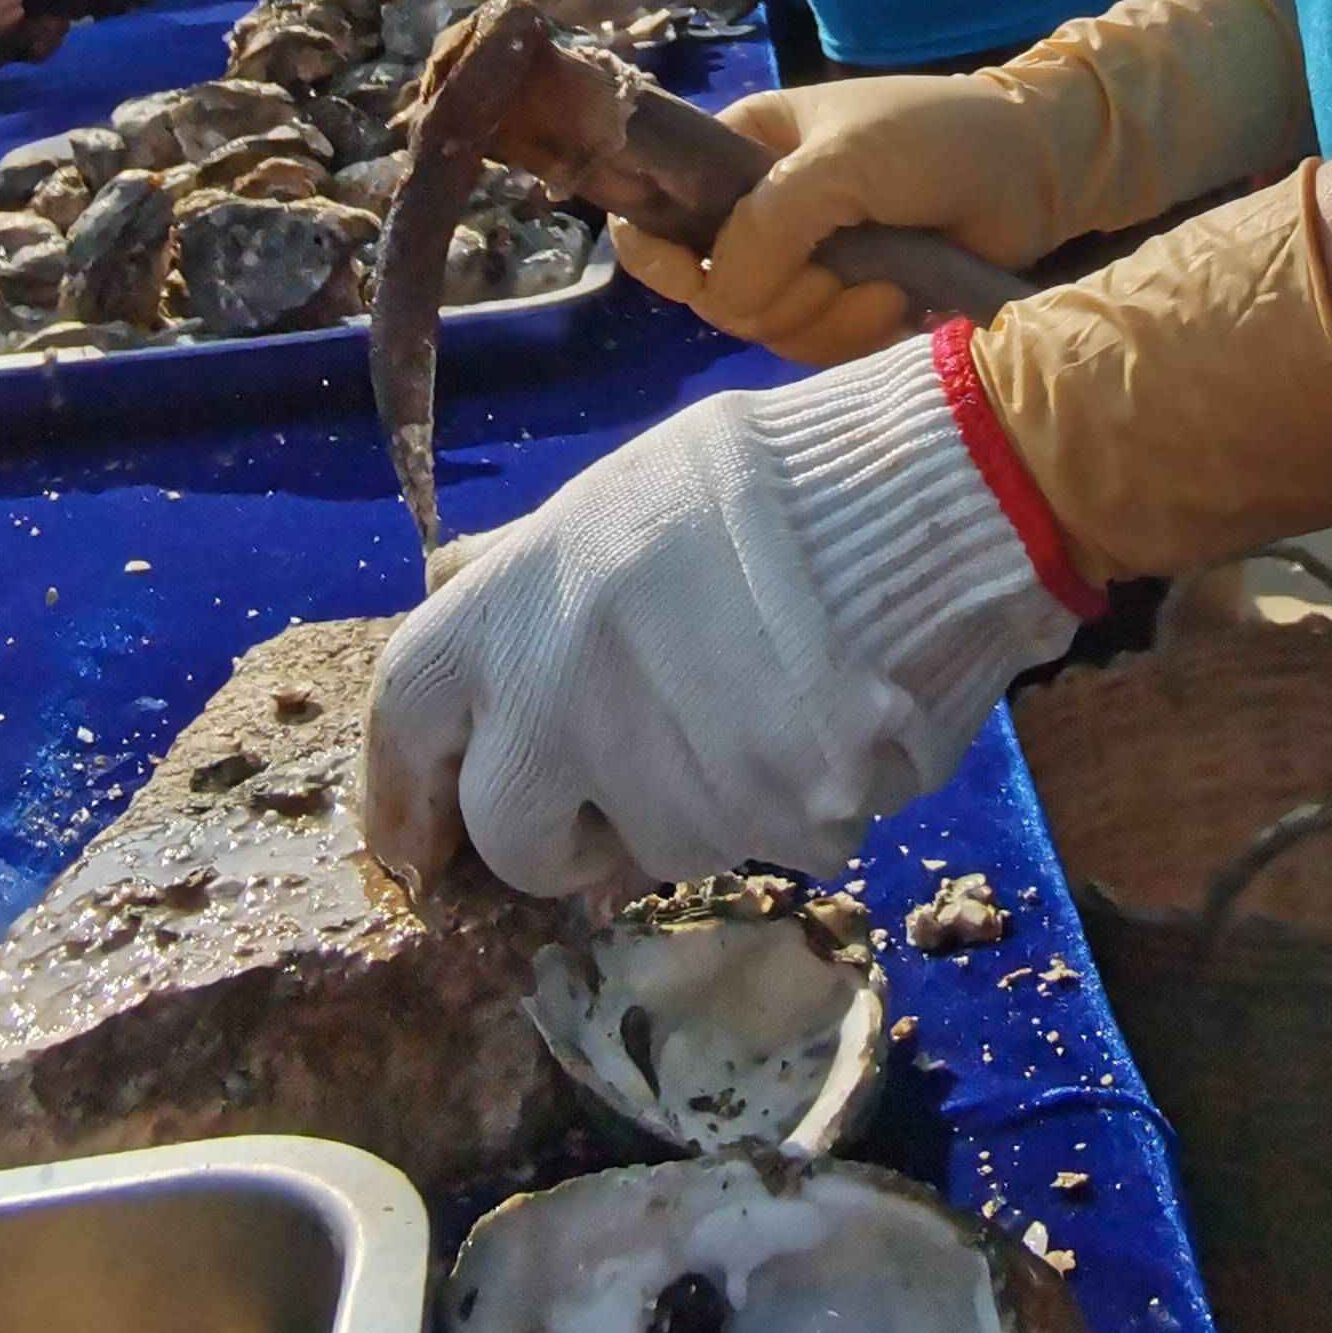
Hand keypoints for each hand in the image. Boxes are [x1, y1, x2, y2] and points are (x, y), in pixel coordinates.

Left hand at [363, 340, 1075, 894]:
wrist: (929, 495)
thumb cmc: (773, 483)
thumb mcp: (621, 499)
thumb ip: (533, 577)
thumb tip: (456, 612)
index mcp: (519, 605)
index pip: (406, 716)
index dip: (402, 790)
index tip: (416, 838)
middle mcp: (566, 701)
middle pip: (512, 835)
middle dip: (558, 838)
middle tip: (616, 798)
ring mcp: (666, 775)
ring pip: (653, 849)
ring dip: (694, 809)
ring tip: (761, 707)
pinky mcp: (768, 825)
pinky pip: (760, 847)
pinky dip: (788, 808)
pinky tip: (822, 727)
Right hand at [614, 83, 1019, 363]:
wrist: (1035, 171)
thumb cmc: (936, 138)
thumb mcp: (844, 160)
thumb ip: (768, 223)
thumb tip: (722, 296)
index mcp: (741, 153)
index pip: (658, 209)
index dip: (659, 253)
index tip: (697, 275)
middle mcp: (760, 211)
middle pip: (715, 290)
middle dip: (778, 293)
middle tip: (838, 266)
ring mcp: (805, 263)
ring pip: (768, 327)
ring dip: (830, 315)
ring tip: (888, 280)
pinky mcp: (848, 305)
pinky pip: (819, 348)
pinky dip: (859, 333)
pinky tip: (903, 301)